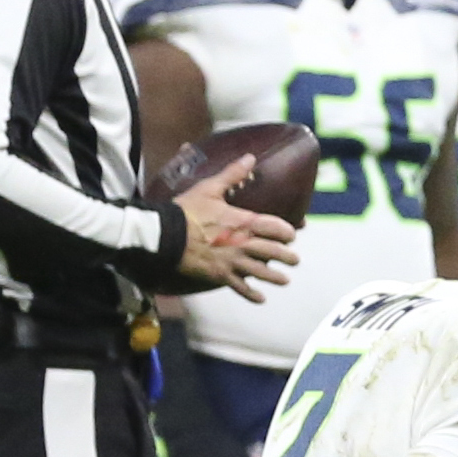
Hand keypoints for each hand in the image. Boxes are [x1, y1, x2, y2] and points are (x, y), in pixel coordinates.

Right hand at [175, 164, 295, 300]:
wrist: (163, 235)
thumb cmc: (186, 211)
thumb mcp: (209, 189)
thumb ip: (232, 174)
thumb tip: (250, 157)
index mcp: (243, 222)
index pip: (275, 227)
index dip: (287, 232)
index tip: (292, 235)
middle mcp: (243, 243)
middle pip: (273, 252)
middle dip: (287, 257)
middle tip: (294, 260)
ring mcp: (232, 261)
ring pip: (261, 272)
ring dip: (275, 277)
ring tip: (285, 280)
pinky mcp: (219, 275)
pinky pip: (239, 287)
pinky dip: (251, 294)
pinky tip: (261, 299)